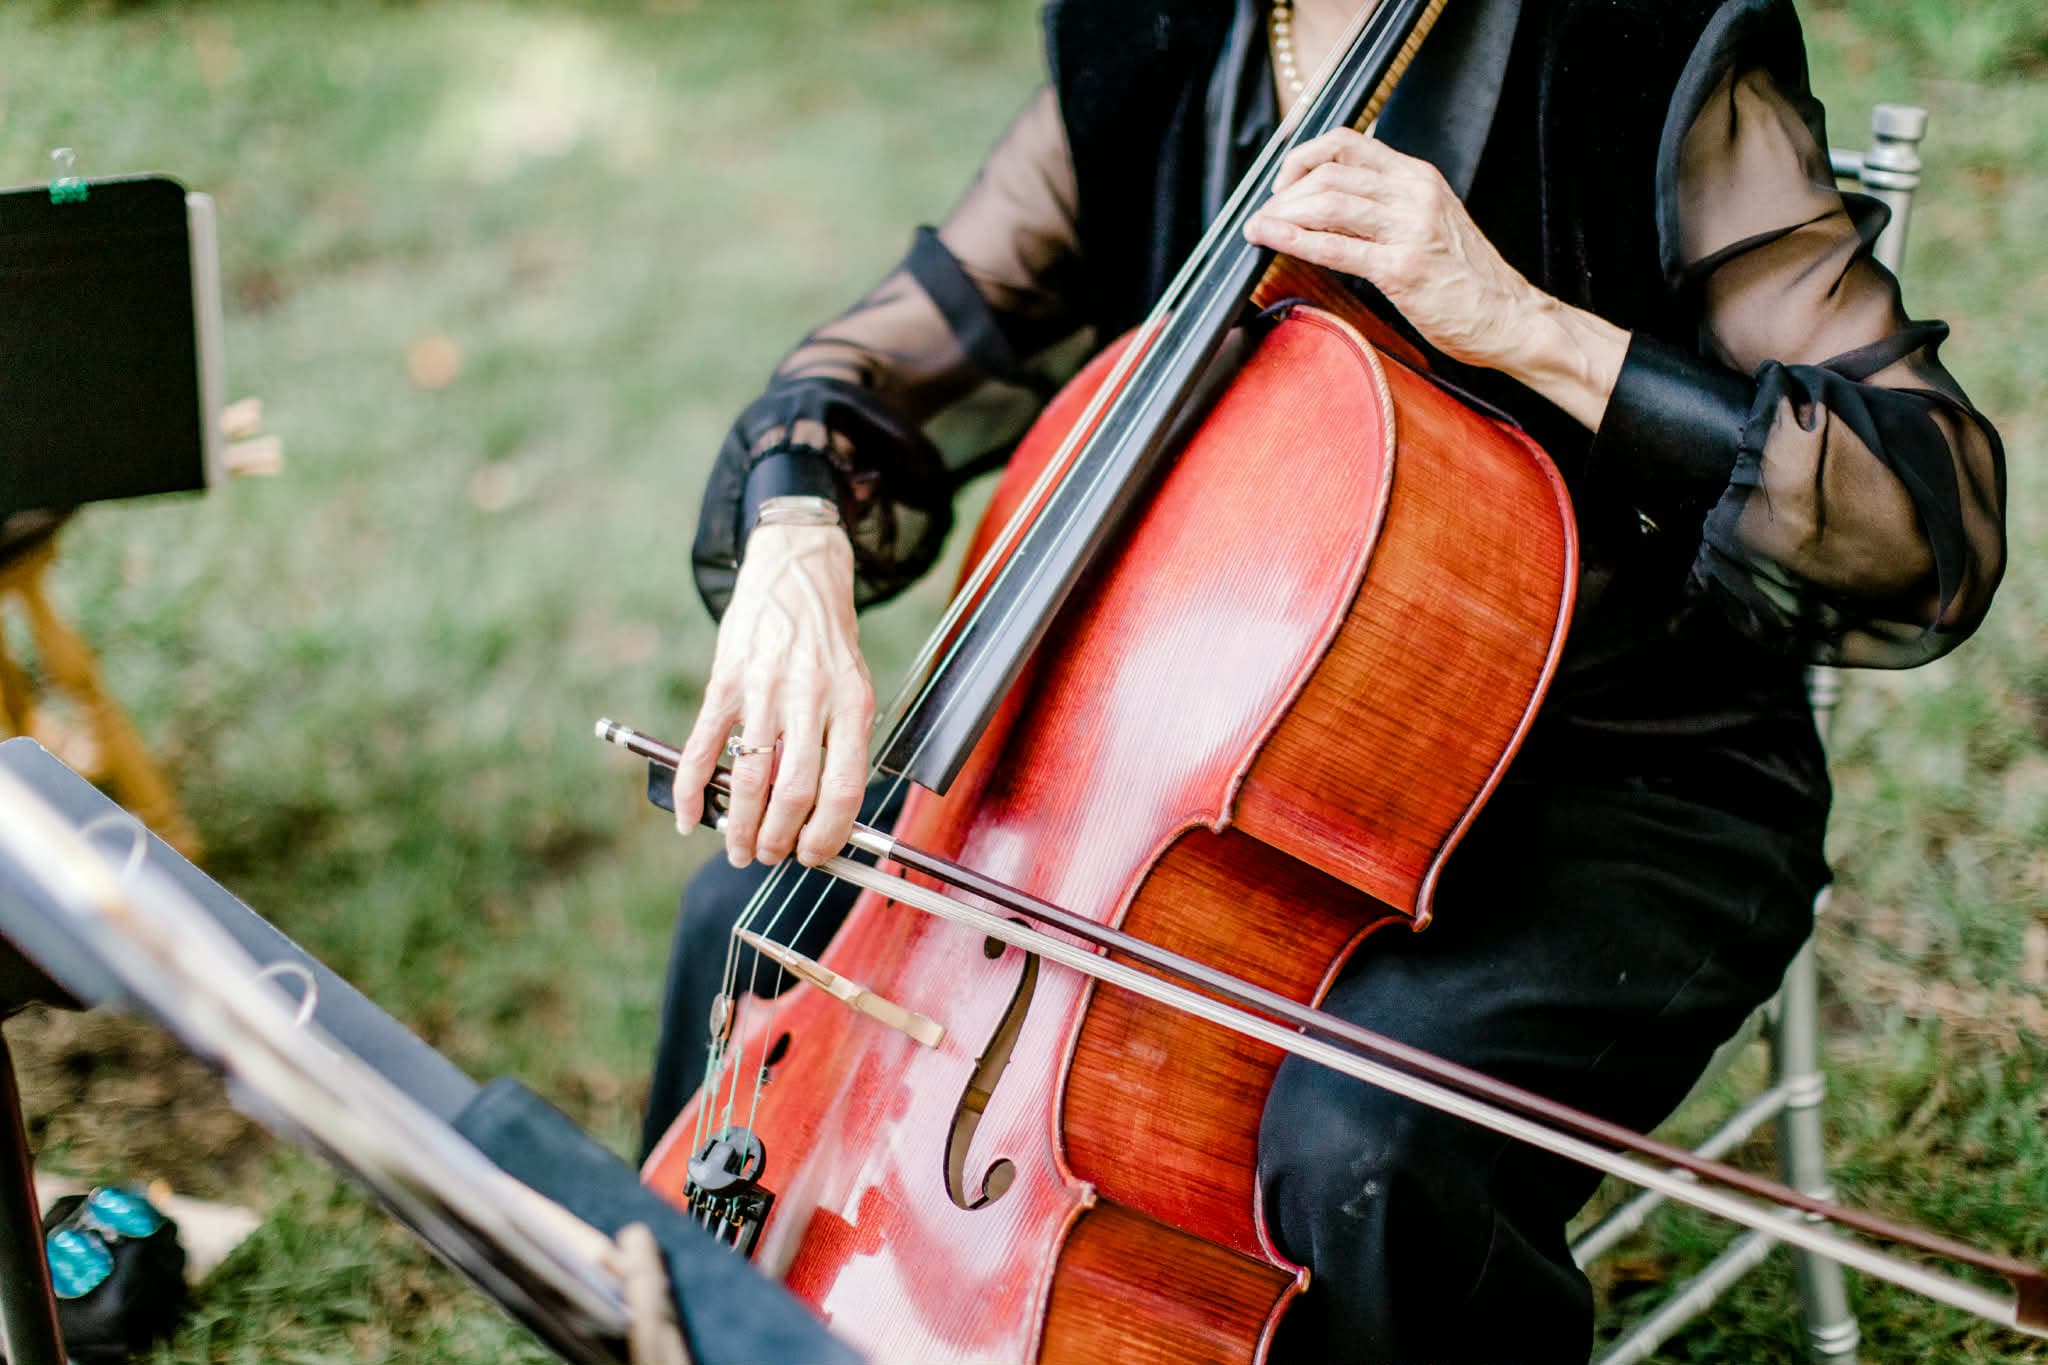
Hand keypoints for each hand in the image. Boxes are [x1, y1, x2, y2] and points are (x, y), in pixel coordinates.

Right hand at [672, 523, 873, 867]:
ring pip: (751, 777)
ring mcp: (765, 689)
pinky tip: (690, 817)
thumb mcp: (854, 688)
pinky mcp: (725, 680)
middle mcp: (811, 699)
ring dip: (741, 825)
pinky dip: (694, 790)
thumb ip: (844, 745)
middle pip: (795, 792)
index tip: (816, 856)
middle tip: (771, 856)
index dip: (828, 835)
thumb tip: (826, 816)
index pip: (844, 790)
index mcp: (852, 706)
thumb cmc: (828, 642)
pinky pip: (705, 746)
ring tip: (739, 849)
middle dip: (781, 839)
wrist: (797, 573)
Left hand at [1243, 130, 1625, 429]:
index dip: (1303, 156)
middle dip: (1284, 192)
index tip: (1283, 182)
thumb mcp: (1430, 223)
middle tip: (1265, 215)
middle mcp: (1414, 193)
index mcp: (1418, 177)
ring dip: (1283, 214)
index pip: (1347, 142)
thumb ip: (1388, 207)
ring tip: (1258, 228)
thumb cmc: (1466, 280)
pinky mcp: (1403, 269)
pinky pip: (1335, 246)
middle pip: (1330, 172)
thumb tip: (1330, 206)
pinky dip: (1294, 239)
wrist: (1511, 317)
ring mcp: (1410, 229)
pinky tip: (1270, 239)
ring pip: (1328, 203)